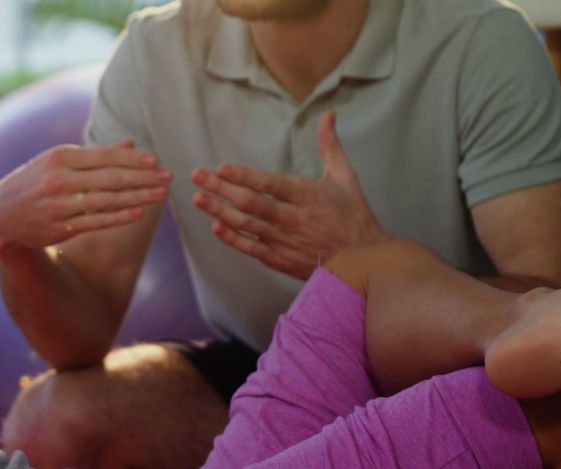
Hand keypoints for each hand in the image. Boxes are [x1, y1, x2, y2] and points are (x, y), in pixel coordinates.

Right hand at [0, 141, 169, 252]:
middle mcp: (59, 181)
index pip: (104, 156)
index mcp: (59, 158)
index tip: (156, 161)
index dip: (133, 159)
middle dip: (143, 177)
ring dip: (138, 197)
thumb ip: (94, 155)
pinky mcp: (61, 228)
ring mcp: (59, 206)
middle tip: (167, 177)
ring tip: (160, 194)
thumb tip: (130, 145)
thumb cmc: (35, 180)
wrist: (1, 214)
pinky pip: (97, 221)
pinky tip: (138, 211)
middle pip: (110, 178)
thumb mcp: (58, 161)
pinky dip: (119, 217)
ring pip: (107, 201)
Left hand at [191, 110, 385, 279]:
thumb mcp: (345, 177)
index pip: (269, 184)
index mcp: (307, 195)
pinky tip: (216, 227)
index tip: (221, 168)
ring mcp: (284, 240)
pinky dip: (233, 239)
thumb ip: (330, 146)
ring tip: (198, 198)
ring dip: (219, 211)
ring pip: (247, 224)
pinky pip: (251, 248)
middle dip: (221, 188)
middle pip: (251, 202)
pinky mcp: (280, 259)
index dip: (244, 176)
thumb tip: (328, 114)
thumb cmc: (353, 217)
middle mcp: (293, 218)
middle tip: (197, 175)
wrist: (362, 262)